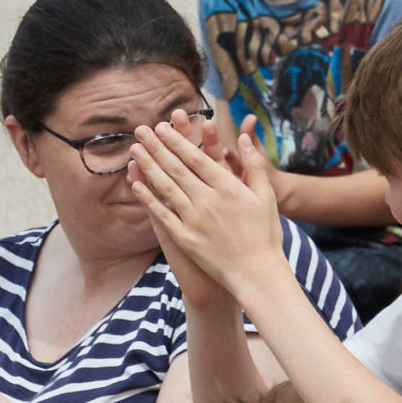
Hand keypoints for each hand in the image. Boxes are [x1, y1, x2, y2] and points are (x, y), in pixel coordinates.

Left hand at [129, 117, 286, 301]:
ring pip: (166, 187)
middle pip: (177, 168)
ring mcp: (194, 220)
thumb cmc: (265, 236)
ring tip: (135, 150)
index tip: (163, 127)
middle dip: (157, 147)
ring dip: (148, 166)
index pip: (197, 157)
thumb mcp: (266, 197)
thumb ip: (254, 166)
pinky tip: (137, 184)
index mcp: (229, 188)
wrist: (257, 275)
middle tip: (141, 130)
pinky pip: (162, 214)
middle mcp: (208, 200)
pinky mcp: (185, 238)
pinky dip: (148, 198)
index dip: (178, 140)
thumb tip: (243, 138)